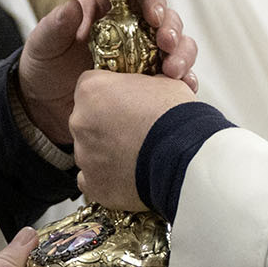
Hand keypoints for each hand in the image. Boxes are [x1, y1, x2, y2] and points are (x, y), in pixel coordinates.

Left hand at [17, 0, 197, 144]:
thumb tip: (72, 7)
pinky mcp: (149, 82)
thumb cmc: (44, 67)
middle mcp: (132, 28)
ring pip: (177, 45)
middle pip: (165, 17)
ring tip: (174, 70)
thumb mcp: (43, 44)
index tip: (153, 14)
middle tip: (166, 43)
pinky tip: (183, 89)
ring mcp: (144, 55)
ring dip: (182, 54)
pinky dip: (184, 81)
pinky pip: (174, 78)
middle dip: (172, 28)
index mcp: (108, 9)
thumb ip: (56, 26)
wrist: (45, 108)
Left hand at [70, 67, 196, 209]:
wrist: (186, 158)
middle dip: (107, 124)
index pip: (91, 86)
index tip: (126, 102)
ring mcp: (84, 155)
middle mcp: (80, 121)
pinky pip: (93, 179)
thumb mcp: (164, 82)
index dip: (112, 94)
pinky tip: (129, 174)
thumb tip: (146, 91)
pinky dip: (108, 177)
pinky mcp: (94, 184)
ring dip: (108, 151)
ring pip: (90, 150)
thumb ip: (143, 84)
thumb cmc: (177, 118)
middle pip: (88, 119)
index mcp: (92, 90)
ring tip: (138, 154)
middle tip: (135, 130)